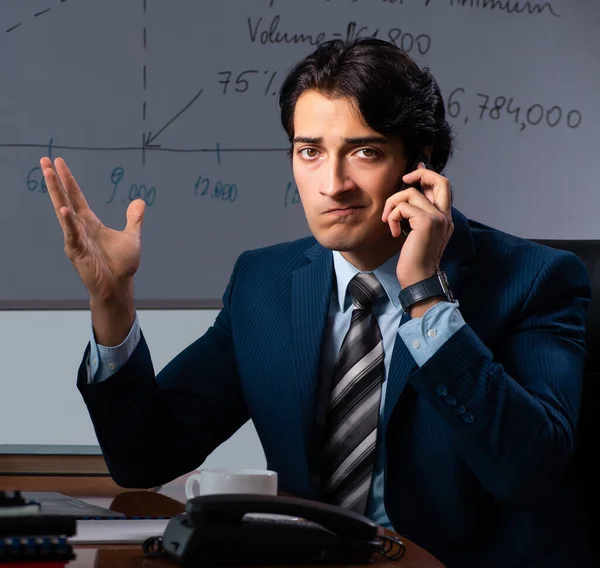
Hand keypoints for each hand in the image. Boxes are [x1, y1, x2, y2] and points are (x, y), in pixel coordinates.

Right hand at [42, 157, 144, 343]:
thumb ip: (134, 219)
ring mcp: (76, 238)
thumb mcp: (132, 236)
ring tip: (47, 174)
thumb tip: (140, 200)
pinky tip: (64, 209)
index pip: (76, 196)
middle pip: (64, 198)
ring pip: (63, 211)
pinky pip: (72, 234)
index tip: (59, 162)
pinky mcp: (77, 251)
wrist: (119, 285)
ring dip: (56, 193)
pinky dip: (68, 222)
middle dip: (55, 180)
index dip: (68, 180)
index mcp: (90, 222)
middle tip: (44, 159)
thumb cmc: (122, 264)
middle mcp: (79, 227)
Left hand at [381, 163, 452, 289]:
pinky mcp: (426, 222)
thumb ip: (415, 214)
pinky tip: (393, 231)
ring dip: (393, 204)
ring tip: (389, 221)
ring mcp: (438, 218)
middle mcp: (445, 216)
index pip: (443, 186)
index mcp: (445, 218)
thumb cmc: (414, 260)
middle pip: (440, 180)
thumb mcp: (416, 233)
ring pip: (411, 193)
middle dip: (420, 174)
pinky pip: (402, 207)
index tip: (411, 174)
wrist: (419, 279)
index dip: (427, 175)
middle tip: (404, 180)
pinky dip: (392, 217)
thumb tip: (407, 195)